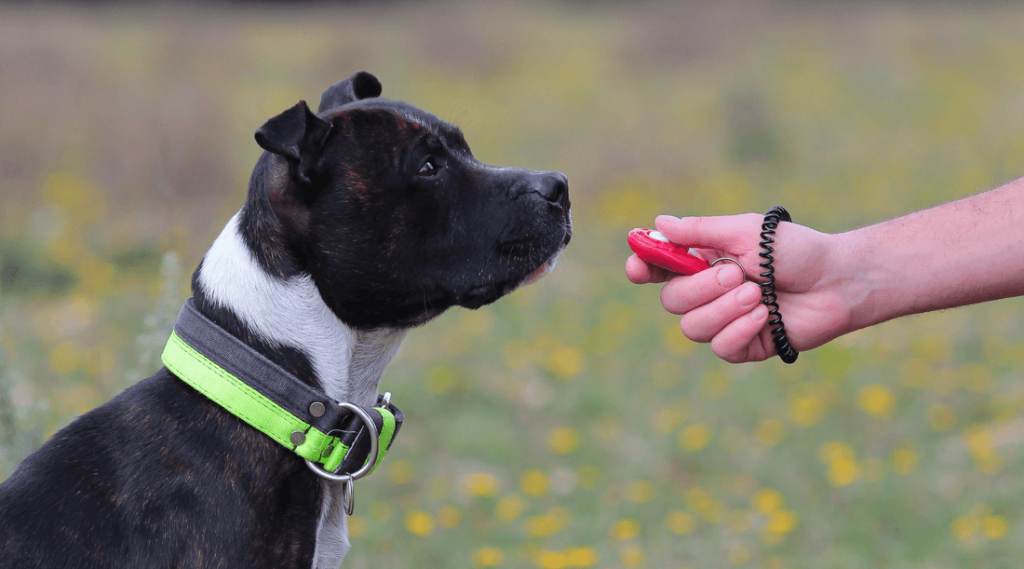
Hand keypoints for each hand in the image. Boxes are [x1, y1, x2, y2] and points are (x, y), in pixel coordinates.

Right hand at [626, 214, 851, 362]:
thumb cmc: (796, 250)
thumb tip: (660, 223)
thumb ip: (701, 231)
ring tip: (758, 294)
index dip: (642, 268)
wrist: (838, 280)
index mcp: (702, 262)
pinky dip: (740, 329)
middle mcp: (708, 293)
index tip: (638, 267)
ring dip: (724, 309)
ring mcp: (724, 321)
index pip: (658, 268)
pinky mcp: (745, 345)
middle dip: (701, 288)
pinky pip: (720, 347)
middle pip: (672, 301)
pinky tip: (766, 315)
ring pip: (692, 328)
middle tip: (737, 274)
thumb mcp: (747, 232)